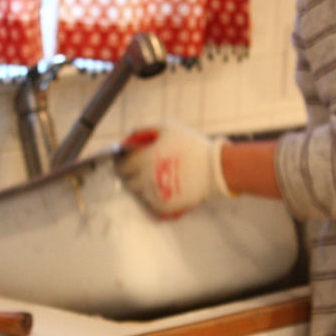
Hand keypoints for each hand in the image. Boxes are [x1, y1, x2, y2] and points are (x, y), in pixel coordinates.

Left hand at [116, 123, 231, 216]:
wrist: (215, 169)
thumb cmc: (192, 146)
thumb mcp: (168, 128)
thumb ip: (143, 129)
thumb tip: (127, 137)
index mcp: (145, 159)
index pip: (121, 164)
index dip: (120, 161)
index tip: (123, 159)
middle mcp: (146, 179)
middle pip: (127, 180)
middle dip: (129, 173)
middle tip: (138, 167)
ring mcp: (154, 195)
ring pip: (137, 192)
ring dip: (140, 185)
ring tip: (153, 176)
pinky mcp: (164, 207)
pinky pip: (150, 203)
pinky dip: (152, 196)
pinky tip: (162, 187)